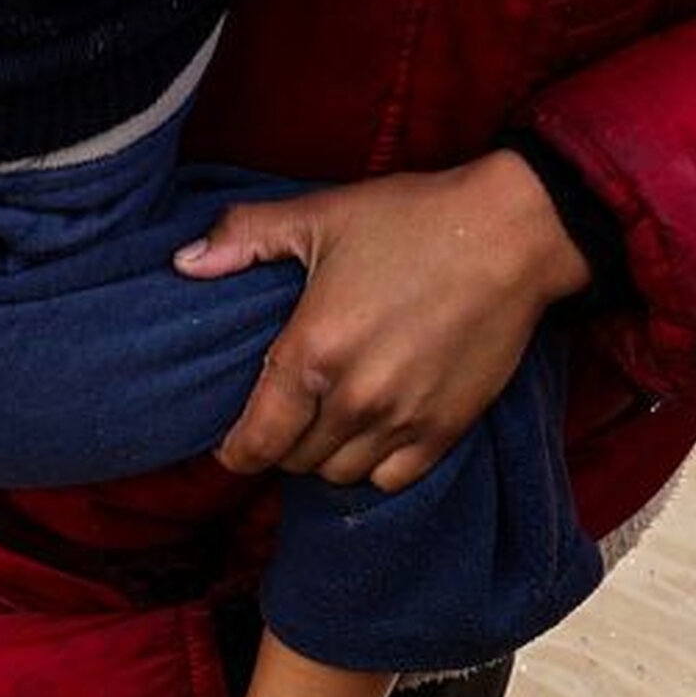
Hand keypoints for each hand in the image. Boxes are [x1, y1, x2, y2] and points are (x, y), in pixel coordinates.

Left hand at [175, 153, 591, 487]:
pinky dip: (374, 468)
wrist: (510, 235)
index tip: (228, 448)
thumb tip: (185, 263)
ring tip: (323, 424)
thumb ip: (244, 237)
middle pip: (296, 460)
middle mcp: (355, 399)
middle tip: (280, 418)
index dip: (234, 452)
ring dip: (325, 457)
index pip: (257, 439)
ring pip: (342, 474)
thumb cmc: (411, 220)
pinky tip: (370, 436)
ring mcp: (405, 420)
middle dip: (280, 444)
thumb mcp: (318, 215)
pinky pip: (395, 480)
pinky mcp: (448, 429)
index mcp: (313, 353)